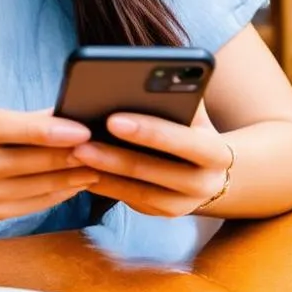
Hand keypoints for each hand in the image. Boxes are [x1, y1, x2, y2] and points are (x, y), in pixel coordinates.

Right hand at [0, 107, 97, 222]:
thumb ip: (30, 120)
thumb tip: (76, 116)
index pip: (25, 130)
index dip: (60, 131)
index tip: (88, 130)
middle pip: (40, 160)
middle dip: (77, 154)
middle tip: (107, 147)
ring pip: (46, 184)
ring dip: (77, 174)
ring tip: (102, 164)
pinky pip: (40, 201)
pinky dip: (64, 191)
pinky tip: (80, 181)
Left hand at [69, 104, 231, 217]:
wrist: (211, 169)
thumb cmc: (192, 127)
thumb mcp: (194, 112)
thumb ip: (177, 97)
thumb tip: (142, 76)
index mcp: (216, 153)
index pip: (183, 141)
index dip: (148, 130)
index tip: (112, 119)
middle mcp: (206, 184)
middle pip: (155, 170)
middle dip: (116, 155)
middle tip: (81, 141)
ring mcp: (184, 205)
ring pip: (138, 190)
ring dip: (105, 172)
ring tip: (75, 154)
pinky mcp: (163, 214)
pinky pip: (130, 201)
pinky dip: (105, 186)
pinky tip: (81, 171)